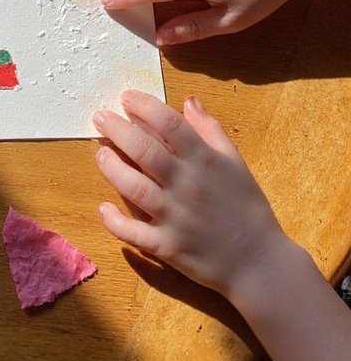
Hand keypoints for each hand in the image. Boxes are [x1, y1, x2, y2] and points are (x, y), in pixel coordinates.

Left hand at [93, 90, 286, 299]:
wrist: (260, 263)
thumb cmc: (247, 208)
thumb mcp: (235, 161)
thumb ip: (210, 129)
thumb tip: (188, 100)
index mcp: (205, 161)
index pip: (169, 123)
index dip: (144, 106)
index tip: (126, 97)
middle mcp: (187, 185)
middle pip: (145, 151)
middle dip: (118, 130)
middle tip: (99, 117)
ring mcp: (175, 216)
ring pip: (134, 187)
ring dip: (112, 168)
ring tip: (100, 152)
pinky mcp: (167, 246)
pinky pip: (134, 233)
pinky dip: (115, 221)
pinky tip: (103, 208)